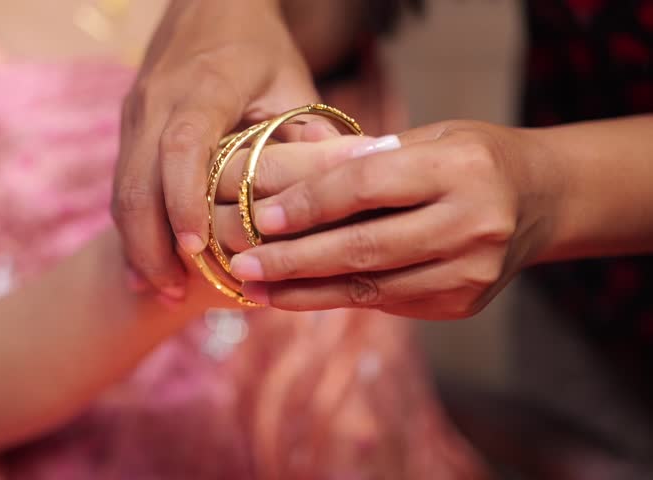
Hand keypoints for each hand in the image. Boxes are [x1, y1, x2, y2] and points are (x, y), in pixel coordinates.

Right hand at [112, 0, 320, 301]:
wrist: (205, 4)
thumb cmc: (257, 47)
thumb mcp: (292, 81)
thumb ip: (307, 133)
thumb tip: (334, 189)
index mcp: (205, 87)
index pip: (183, 147)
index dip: (184, 201)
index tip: (196, 249)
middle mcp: (158, 101)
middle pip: (137, 180)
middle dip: (150, 243)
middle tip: (172, 292)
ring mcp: (136, 114)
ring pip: (121, 188)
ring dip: (135, 243)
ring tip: (157, 289)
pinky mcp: (128, 127)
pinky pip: (119, 185)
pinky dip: (128, 229)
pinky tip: (143, 266)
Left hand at [227, 121, 561, 318]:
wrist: (542, 200)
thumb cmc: (472, 158)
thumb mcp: (431, 137)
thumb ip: (369, 158)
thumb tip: (289, 183)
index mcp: (463, 168)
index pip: (367, 186)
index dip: (309, 203)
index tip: (260, 217)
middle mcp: (473, 223)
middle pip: (364, 247)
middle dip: (294, 260)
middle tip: (243, 265)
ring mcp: (470, 271)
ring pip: (370, 286)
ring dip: (305, 291)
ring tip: (256, 289)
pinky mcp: (461, 302)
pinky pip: (386, 301)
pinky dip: (337, 297)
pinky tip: (298, 294)